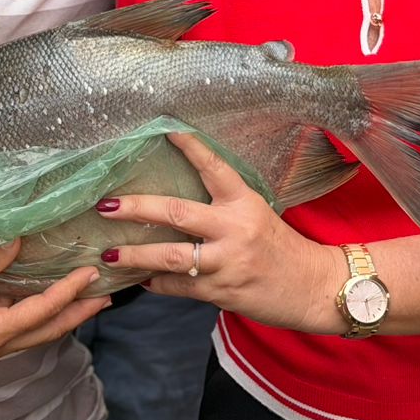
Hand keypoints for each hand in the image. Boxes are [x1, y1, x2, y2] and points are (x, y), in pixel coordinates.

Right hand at [0, 239, 108, 371]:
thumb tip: (16, 240)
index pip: (44, 310)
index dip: (70, 291)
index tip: (91, 273)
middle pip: (50, 329)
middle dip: (80, 313)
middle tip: (106, 297)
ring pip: (37, 333)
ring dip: (63, 316)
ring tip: (84, 299)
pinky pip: (20, 330)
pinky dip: (39, 315)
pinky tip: (40, 300)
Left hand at [99, 132, 340, 332]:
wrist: (313, 288)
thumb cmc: (282, 249)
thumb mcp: (257, 216)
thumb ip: (222, 209)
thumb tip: (176, 204)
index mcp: (244, 202)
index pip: (214, 167)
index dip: (190, 147)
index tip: (166, 129)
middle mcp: (234, 228)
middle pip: (177, 212)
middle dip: (137, 207)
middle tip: (106, 205)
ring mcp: (226, 261)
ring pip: (171, 255)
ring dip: (135, 255)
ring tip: (109, 254)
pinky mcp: (221, 291)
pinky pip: (179, 286)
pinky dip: (157, 283)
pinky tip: (140, 280)